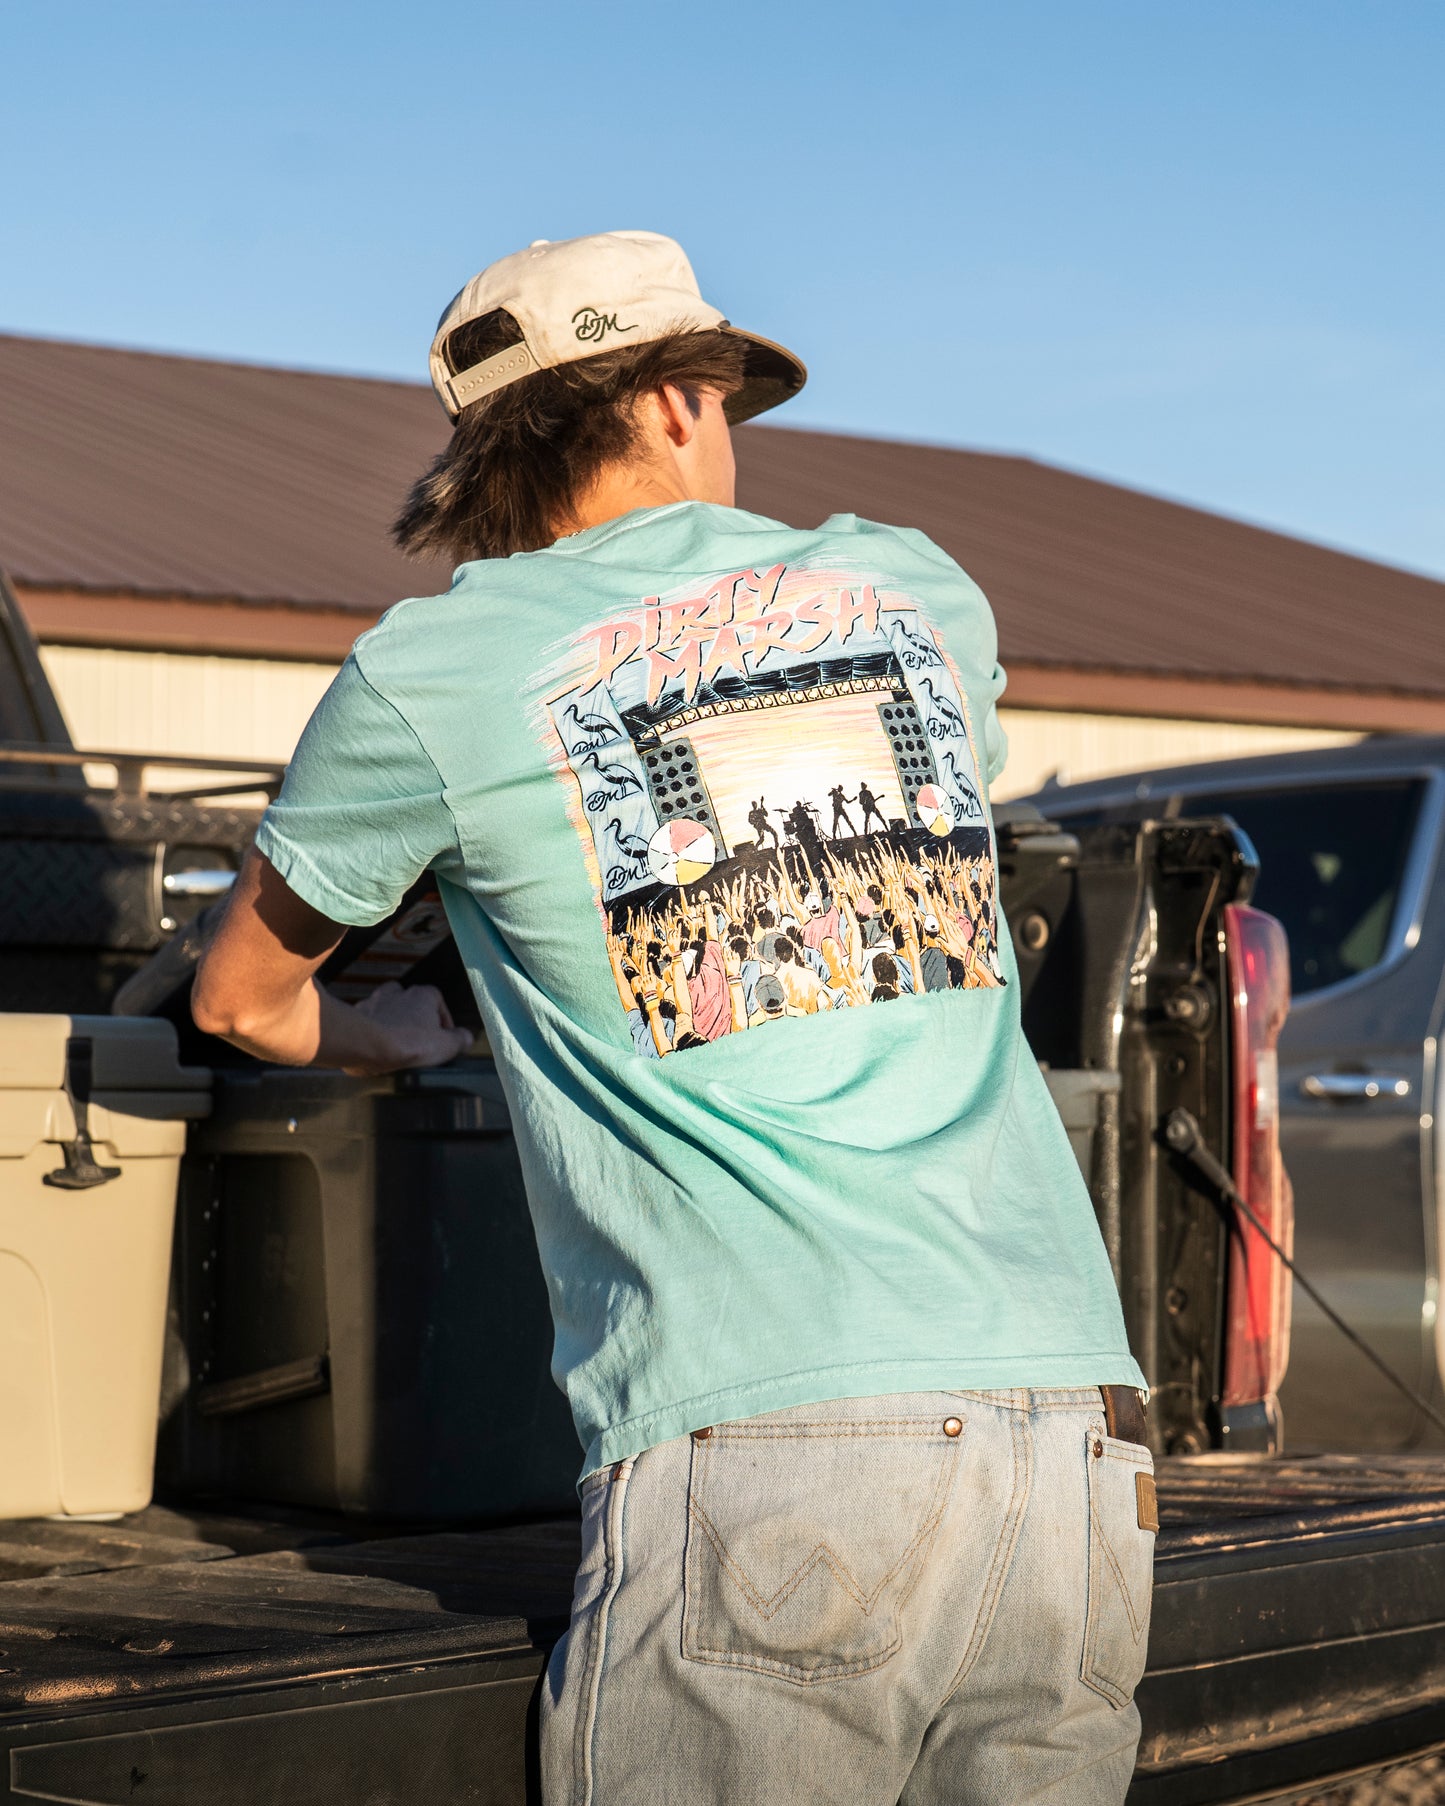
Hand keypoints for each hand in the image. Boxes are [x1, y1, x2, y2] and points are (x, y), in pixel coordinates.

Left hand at [347, 982, 473, 1073]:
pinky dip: (373, 1028)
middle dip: (416, 1019)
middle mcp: (399, 992)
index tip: (442, 1039)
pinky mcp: (357, 1013)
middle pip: (412, 1003)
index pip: (439, 1002)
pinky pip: (368, 1018)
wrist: (367, 1045)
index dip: (442, 1022)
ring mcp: (376, 1000)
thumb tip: (466, 1037)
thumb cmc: (409, 1043)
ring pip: (388, 1007)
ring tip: (395, 1043)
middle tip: (418, 1040)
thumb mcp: (446, 1046)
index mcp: (423, 994)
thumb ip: (460, 1040)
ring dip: (393, 1020)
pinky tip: (375, 1044)